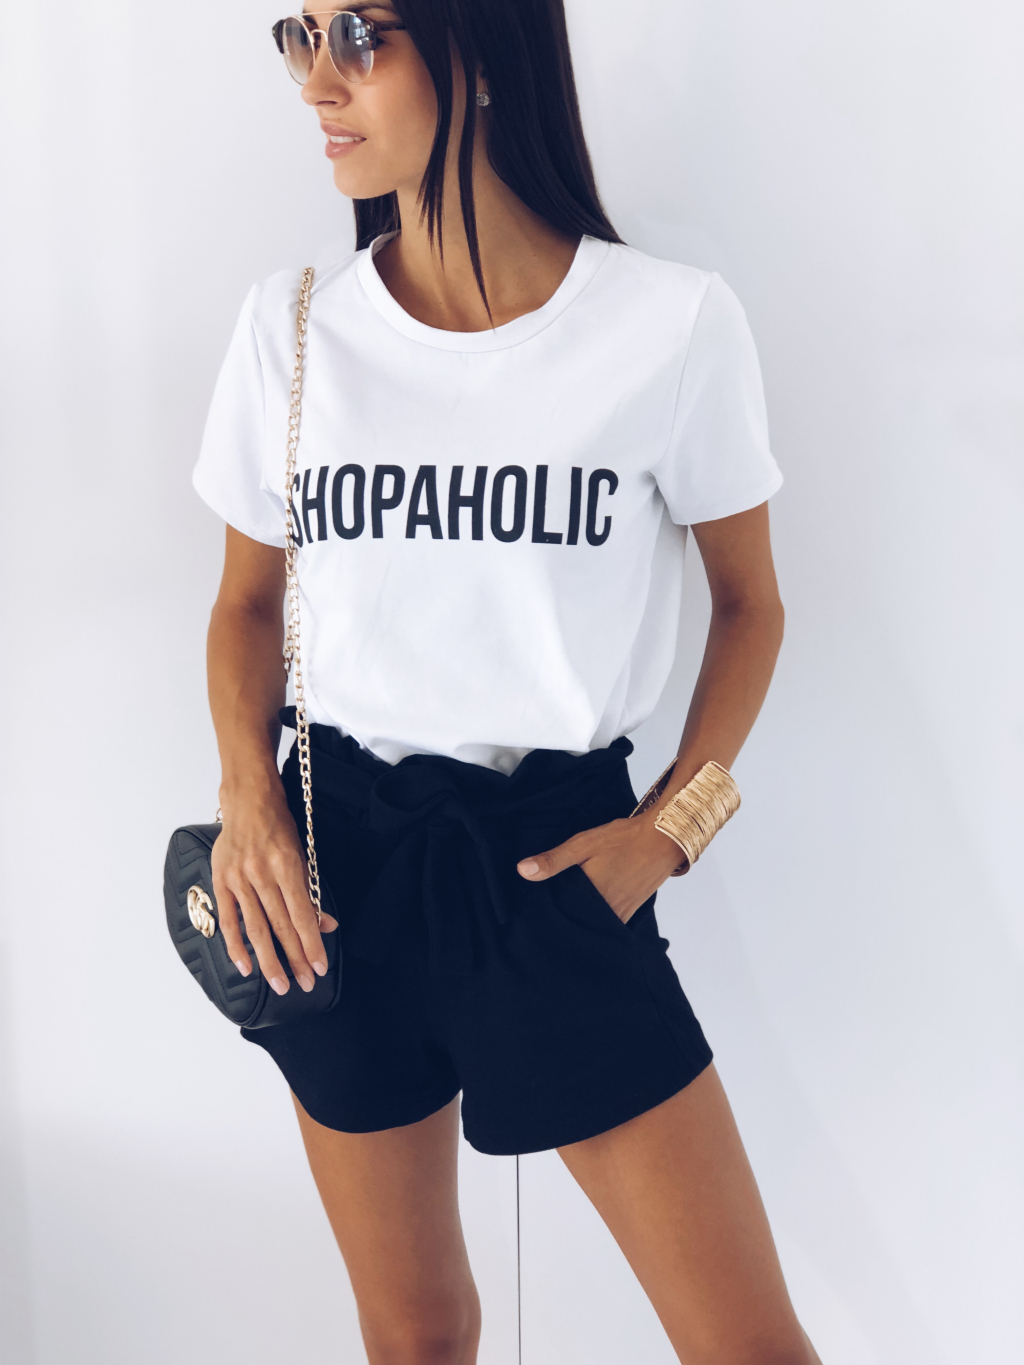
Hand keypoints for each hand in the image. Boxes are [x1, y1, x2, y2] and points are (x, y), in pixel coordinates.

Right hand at [211, 775, 337, 995]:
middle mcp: (262, 874)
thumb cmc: (279, 827)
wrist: (248, 801)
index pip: (302, 915)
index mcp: (286, 865)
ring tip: (280, 984)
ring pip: (256, 929)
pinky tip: (245, 967)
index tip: (320, 967)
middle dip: (295, 959)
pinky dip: (235, 946)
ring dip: (269, 960)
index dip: (311, 944)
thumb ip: (310, 891)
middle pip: (281, 926)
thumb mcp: (302, 855)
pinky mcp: (221, 881)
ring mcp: (239, 879)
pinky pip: (229, 920)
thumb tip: (326, 925)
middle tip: (305, 983)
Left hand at [516, 814, 682, 922]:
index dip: (547, 917)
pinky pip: (610, 921)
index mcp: (591, 897)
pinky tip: (589, 907)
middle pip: (578, 923)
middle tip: (545, 916)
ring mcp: (622, 913)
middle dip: (564, 920)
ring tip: (565, 913)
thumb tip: (522, 871)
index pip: (561, 917)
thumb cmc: (623, 839)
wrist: (663, 838)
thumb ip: (553, 860)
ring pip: (595, 924)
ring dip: (582, 920)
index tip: (532, 915)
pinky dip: (598, 917)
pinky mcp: (631, 909)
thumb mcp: (583, 844)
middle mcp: (607, 911)